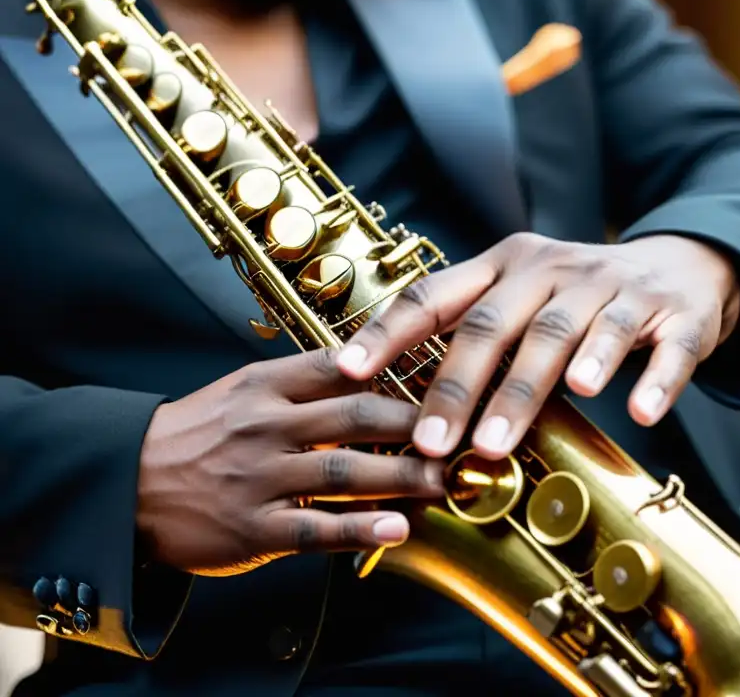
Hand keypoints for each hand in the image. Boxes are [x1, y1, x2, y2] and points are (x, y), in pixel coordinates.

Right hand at [136, 349, 444, 576]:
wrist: (124, 480)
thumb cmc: (196, 434)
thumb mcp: (243, 389)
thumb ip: (303, 382)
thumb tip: (371, 372)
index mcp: (266, 385)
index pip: (341, 366)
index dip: (397, 369)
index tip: (440, 376)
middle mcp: (267, 425)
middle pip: (356, 416)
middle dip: (416, 425)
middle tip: (459, 433)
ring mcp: (259, 477)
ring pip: (345, 472)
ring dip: (402, 477)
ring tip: (443, 483)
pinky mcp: (252, 527)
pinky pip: (316, 528)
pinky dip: (360, 528)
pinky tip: (397, 528)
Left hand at [335, 233, 739, 460]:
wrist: (685, 263)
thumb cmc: (583, 294)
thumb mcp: (524, 296)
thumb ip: (475, 336)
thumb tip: (405, 405)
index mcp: (509, 265)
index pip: (438, 293)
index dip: (390, 331)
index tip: (348, 373)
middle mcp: (559, 269)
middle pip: (501, 324)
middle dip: (462, 387)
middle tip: (433, 444)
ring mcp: (620, 289)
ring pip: (575, 334)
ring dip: (536, 386)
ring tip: (505, 438)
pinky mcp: (678, 314)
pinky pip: (666, 346)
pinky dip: (653, 379)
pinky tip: (639, 413)